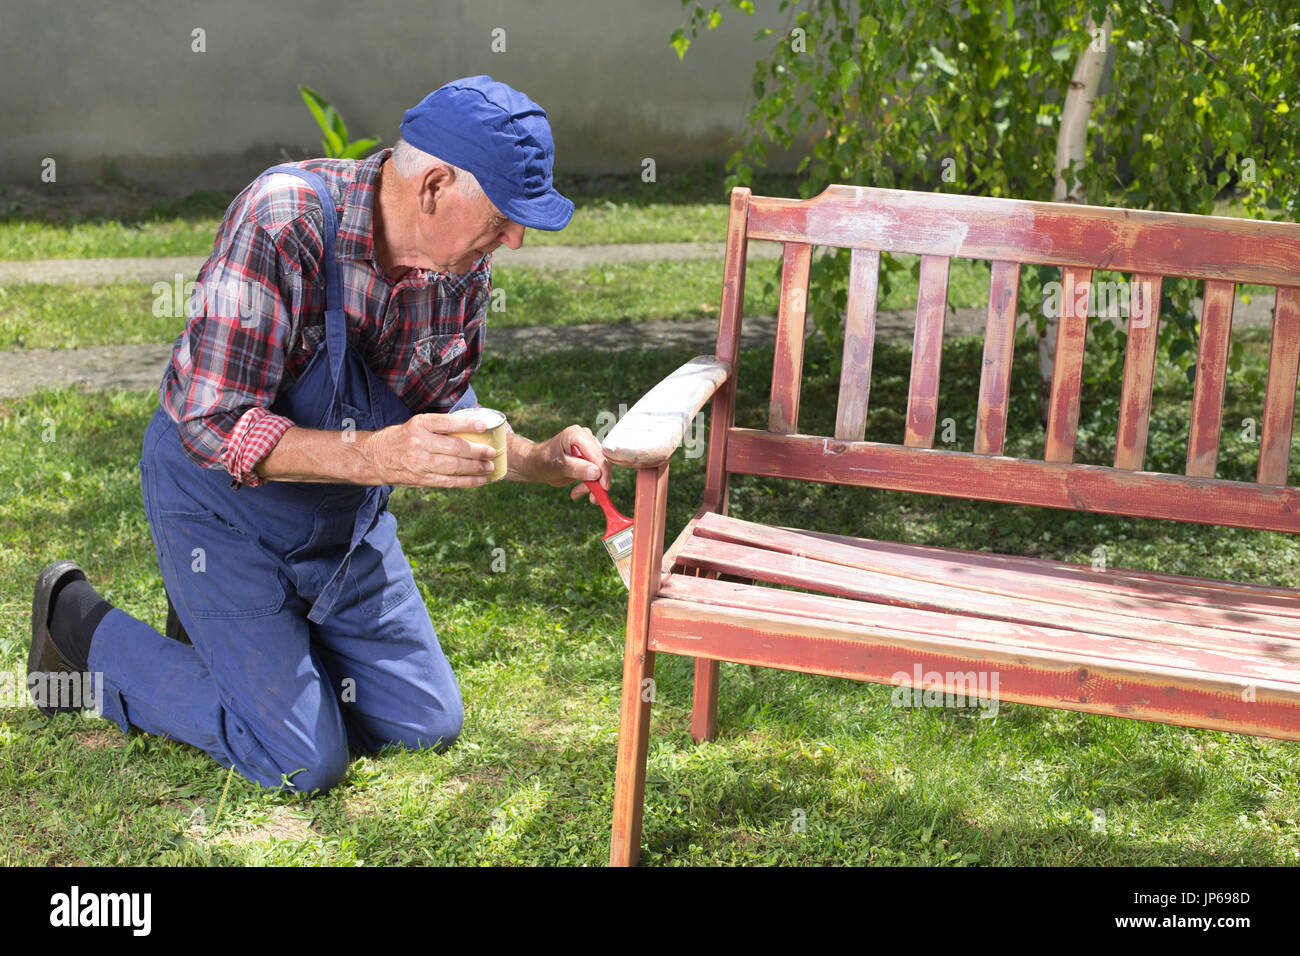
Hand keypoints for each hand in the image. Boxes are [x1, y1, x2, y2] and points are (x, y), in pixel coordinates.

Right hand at [360, 411, 496, 487]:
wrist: (374, 457)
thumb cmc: (401, 438)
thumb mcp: (416, 424)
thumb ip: (439, 427)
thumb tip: (471, 429)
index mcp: (419, 425)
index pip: (446, 423)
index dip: (467, 424)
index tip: (485, 425)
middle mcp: (419, 443)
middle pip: (454, 448)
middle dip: (477, 451)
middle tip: (492, 452)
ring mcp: (420, 463)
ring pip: (454, 467)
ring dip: (476, 468)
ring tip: (490, 467)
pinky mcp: (422, 479)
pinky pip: (449, 482)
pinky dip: (467, 482)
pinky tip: (480, 480)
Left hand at [523, 425, 610, 501]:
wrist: (536, 464)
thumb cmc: (542, 461)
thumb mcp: (558, 466)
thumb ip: (577, 468)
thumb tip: (596, 473)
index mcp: (577, 435)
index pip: (597, 454)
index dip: (603, 471)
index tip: (604, 488)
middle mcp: (585, 438)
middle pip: (601, 462)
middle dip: (597, 481)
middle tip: (593, 498)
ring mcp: (588, 448)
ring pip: (600, 470)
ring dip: (592, 485)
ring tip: (576, 494)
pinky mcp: (588, 458)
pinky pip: (596, 474)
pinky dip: (589, 485)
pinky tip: (576, 492)